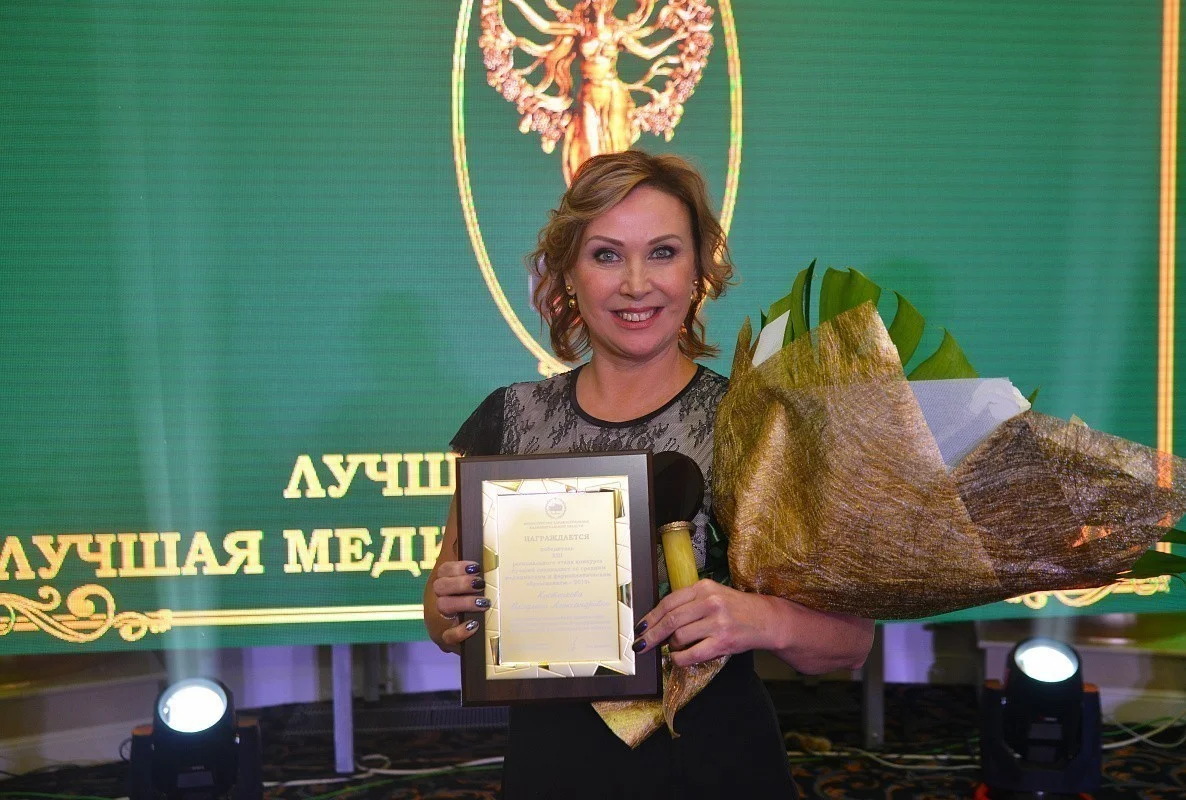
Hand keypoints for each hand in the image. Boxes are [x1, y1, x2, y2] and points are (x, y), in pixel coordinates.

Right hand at [430, 560, 489, 648]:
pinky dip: (461, 631)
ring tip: (484, 602)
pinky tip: (474, 626)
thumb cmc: (467, 601)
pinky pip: (448, 635)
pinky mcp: (444, 638)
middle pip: (441, 585)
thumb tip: (467, 526)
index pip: (443, 570)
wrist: (458, 633)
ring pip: (444, 606)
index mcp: (442, 583)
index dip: (458, 567)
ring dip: (465, 602)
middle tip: (480, 583)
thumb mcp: (468, 582)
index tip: (476, 567)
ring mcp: (437, 619)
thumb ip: (470, 566)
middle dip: (462, 583)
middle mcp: (435, 599)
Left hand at [631, 579, 777, 666]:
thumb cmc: (735, 608)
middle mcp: (710, 602)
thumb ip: (689, 602)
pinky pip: (692, 653)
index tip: (640, 628)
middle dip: (652, 635)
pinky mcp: (723, 642)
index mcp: (704, 587)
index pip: (669, 602)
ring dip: (671, 646)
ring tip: (674, 647)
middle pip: (671, 620)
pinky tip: (678, 657)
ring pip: (679, 637)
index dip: (651, 616)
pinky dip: (680, 658)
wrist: (765, 620)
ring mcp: (717, 622)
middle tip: (641, 645)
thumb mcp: (713, 595)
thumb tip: (658, 620)